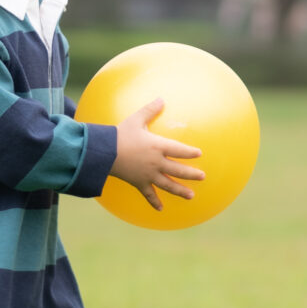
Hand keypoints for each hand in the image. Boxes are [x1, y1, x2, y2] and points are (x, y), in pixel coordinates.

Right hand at [112, 99, 203, 213]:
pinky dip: (154, 202)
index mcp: (158, 146)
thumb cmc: (120, 134)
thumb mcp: (136, 119)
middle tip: (202, 177)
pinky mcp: (138, 183)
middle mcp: (156, 162)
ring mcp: (148, 175)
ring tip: (191, 196)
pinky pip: (148, 194)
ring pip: (168, 185)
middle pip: (178, 170)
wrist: (104, 152)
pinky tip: (160, 209)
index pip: (179, 150)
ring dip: (180, 191)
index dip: (190, 152)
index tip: (199, 154)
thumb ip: (150, 110)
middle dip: (192, 174)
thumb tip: (161, 99)